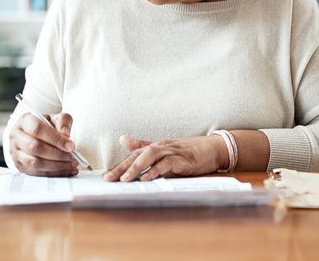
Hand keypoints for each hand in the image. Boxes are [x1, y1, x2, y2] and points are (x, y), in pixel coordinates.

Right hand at [8, 112, 78, 175]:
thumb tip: (66, 137)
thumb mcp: (56, 118)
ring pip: (35, 163)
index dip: (55, 139)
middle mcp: (16, 136)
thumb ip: (63, 123)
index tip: (71, 146)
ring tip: (72, 163)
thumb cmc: (47, 126)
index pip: (38, 129)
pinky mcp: (20, 166)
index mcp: (24, 121)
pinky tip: (68, 170)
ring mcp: (16, 153)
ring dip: (56, 165)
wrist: (36, 135)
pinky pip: (37, 173)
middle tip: (73, 156)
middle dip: (57, 154)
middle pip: (35, 147)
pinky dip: (55, 174)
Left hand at [102, 134, 226, 181]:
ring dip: (136, 168)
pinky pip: (166, 164)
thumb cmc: (189, 152)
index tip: (106, 176)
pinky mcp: (182, 158)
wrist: (213, 149)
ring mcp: (172, 151)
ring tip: (124, 179)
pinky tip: (147, 178)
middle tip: (108, 178)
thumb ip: (144, 147)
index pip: (133, 156)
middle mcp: (161, 147)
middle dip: (121, 167)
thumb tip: (123, 139)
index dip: (119, 165)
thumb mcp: (165, 151)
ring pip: (149, 157)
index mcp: (156, 147)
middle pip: (137, 156)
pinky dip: (156, 171)